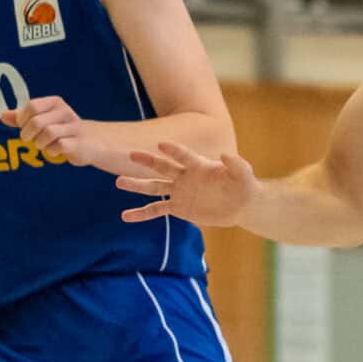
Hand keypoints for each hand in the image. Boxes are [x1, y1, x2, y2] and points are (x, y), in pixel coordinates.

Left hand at [3, 97, 101, 168]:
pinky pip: (59, 146)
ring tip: (43, 145)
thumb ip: (21, 117)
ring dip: (39, 144)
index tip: (25, 127)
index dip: (23, 120)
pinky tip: (54, 151)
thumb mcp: (42, 119)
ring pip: (47, 133)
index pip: (32, 106)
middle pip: (37, 122)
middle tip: (30, 140)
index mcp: (55, 102)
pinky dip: (51, 151)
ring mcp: (74, 127)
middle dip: (28, 134)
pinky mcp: (78, 142)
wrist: (90, 142)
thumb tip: (3, 115)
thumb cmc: (61, 130)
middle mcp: (65, 112)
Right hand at [117, 143, 258, 228]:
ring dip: (137, 185)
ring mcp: (179, 191)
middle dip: (147, 161)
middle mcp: (185, 176)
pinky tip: (125, 216)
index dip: (174, 150)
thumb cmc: (244, 186)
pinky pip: (156, 210)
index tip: (161, 145)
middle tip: (130, 155)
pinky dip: (141, 214)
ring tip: (118, 182)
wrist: (241, 205)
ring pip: (154, 187)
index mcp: (199, 165)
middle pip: (162, 167)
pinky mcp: (178, 207)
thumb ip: (237, 164)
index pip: (183, 156)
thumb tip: (226, 154)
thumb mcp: (244, 175)